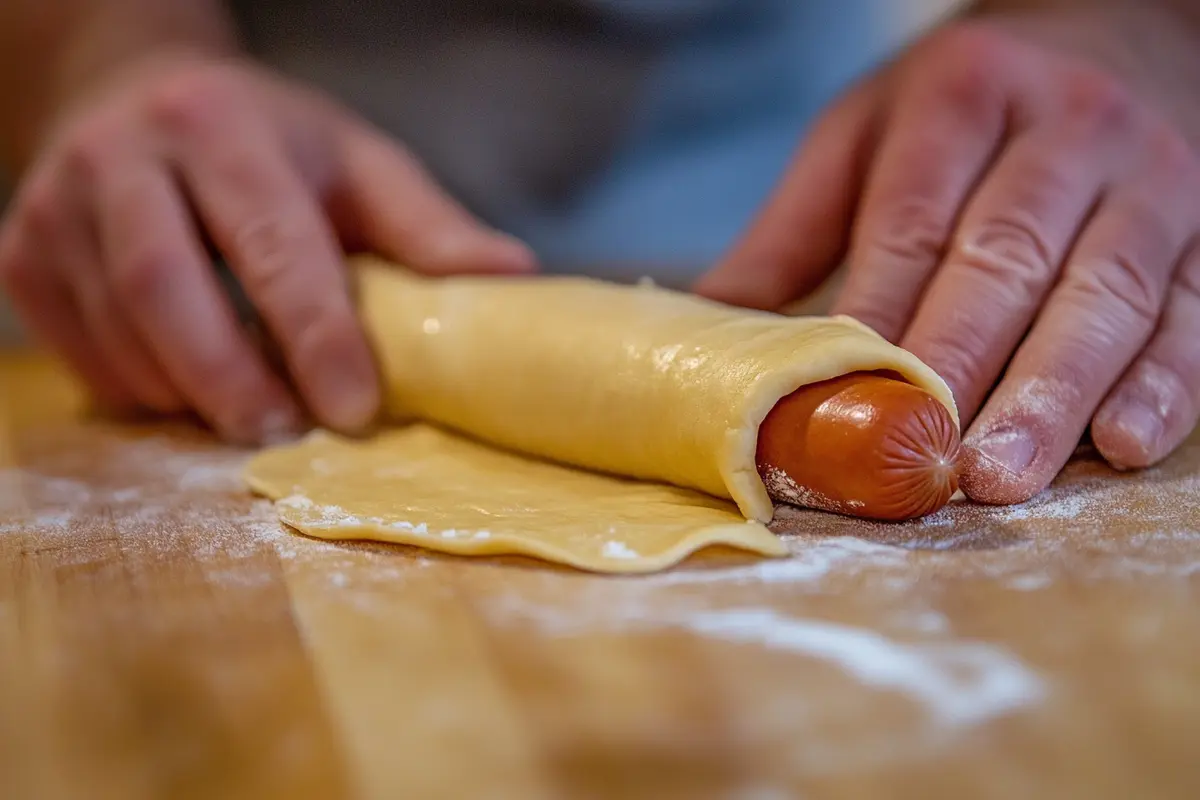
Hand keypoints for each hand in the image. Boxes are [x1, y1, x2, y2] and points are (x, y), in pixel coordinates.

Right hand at [0, 53, 534, 442]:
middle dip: (231, 378)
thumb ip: (426, 226)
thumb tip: (515, 280)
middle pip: (164, 286)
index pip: (272, 242)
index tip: (357, 409)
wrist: (129, 96)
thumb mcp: (354, 162)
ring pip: (116, 329)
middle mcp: (125, 158)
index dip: (315, 333)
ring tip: (248, 419)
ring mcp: (56, 207)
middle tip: (287, 435)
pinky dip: (142, 391)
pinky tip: (190, 394)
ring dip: (188, 394)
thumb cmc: (267, 142)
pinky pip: (82, 353)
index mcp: (222, 128)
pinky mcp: (21, 256)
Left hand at [696, 14, 1199, 503]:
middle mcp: (1065, 132)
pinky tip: (1123, 445)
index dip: (878, 317)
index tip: (843, 399)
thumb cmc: (967, 100)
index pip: (912, 223)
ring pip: (1103, 298)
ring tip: (1003, 475)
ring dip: (1053, 395)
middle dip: (963, 366)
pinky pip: (1189, 314)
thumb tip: (709, 326)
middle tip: (924, 455)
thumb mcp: (864, 131)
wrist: (1118, 28)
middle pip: (1006, 262)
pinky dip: (1162, 384)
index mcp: (964, 98)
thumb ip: (792, 227)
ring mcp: (1147, 181)